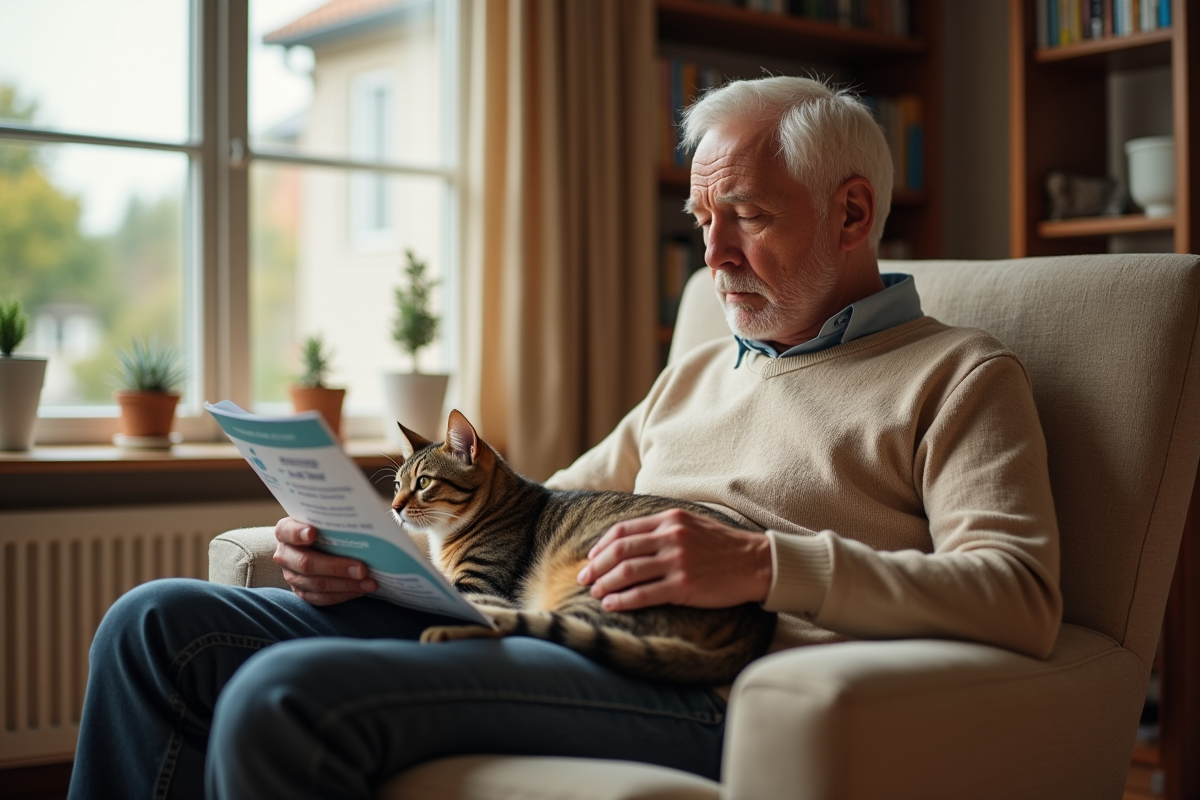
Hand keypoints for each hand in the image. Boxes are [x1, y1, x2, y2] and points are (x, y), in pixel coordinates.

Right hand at [273, 517, 376, 604]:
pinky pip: (321, 598)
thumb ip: (332, 520)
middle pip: (306, 563)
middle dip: (336, 567)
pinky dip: (343, 595)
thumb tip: (360, 520)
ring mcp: (291, 575)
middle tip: (362, 569)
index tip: (312, 533)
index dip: (298, 534)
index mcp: (285, 531)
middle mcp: (284, 554)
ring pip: (316, 584)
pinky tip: (360, 590)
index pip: (288, 531)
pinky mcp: (302, 592)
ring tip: (368, 582)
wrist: (315, 544)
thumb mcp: (322, 519)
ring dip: (346, 585)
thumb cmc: (322, 527)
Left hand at [576, 509, 771, 611]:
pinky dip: (623, 600)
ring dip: (605, 584)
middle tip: (583, 578)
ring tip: (595, 593)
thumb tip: (628, 541)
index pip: (623, 530)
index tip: (590, 559)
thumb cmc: (723, 546)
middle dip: (596, 566)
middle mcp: (670, 537)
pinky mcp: (684, 586)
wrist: (756, 562)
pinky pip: (644, 594)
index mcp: (669, 519)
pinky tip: (612, 605)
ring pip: (627, 572)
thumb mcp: (691, 524)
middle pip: (619, 551)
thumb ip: (662, 528)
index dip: (601, 546)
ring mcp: (677, 561)